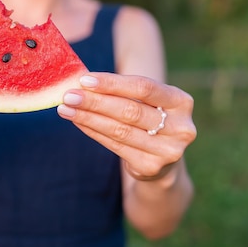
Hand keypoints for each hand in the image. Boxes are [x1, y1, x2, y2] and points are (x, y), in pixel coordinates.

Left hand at [57, 72, 196, 180]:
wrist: (163, 162)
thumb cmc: (149, 120)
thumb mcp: (147, 103)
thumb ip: (123, 91)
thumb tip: (82, 81)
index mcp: (182, 102)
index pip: (144, 87)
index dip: (113, 83)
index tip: (85, 80)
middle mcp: (181, 127)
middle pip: (130, 110)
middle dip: (95, 102)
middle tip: (69, 95)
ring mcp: (168, 150)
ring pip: (120, 130)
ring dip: (89, 117)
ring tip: (66, 109)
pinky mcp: (151, 167)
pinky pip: (115, 146)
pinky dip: (93, 132)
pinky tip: (78, 121)